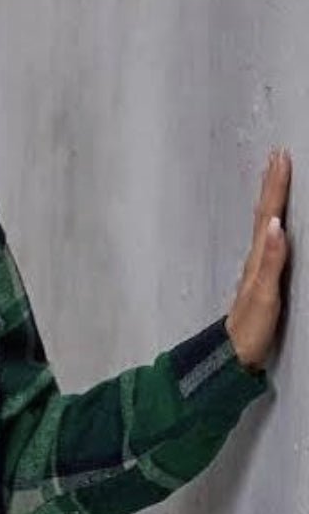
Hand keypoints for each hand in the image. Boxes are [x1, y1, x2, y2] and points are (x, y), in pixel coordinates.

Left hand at [224, 146, 291, 371]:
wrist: (233, 357)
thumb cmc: (251, 330)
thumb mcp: (264, 296)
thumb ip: (272, 262)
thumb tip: (275, 226)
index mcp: (258, 260)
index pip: (268, 217)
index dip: (275, 188)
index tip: (280, 157)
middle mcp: (255, 261)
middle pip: (263, 216)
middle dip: (271, 186)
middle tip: (276, 156)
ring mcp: (256, 271)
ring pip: (262, 226)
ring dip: (269, 200)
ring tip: (273, 178)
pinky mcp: (259, 281)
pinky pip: (265, 243)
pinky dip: (269, 224)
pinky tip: (271, 225)